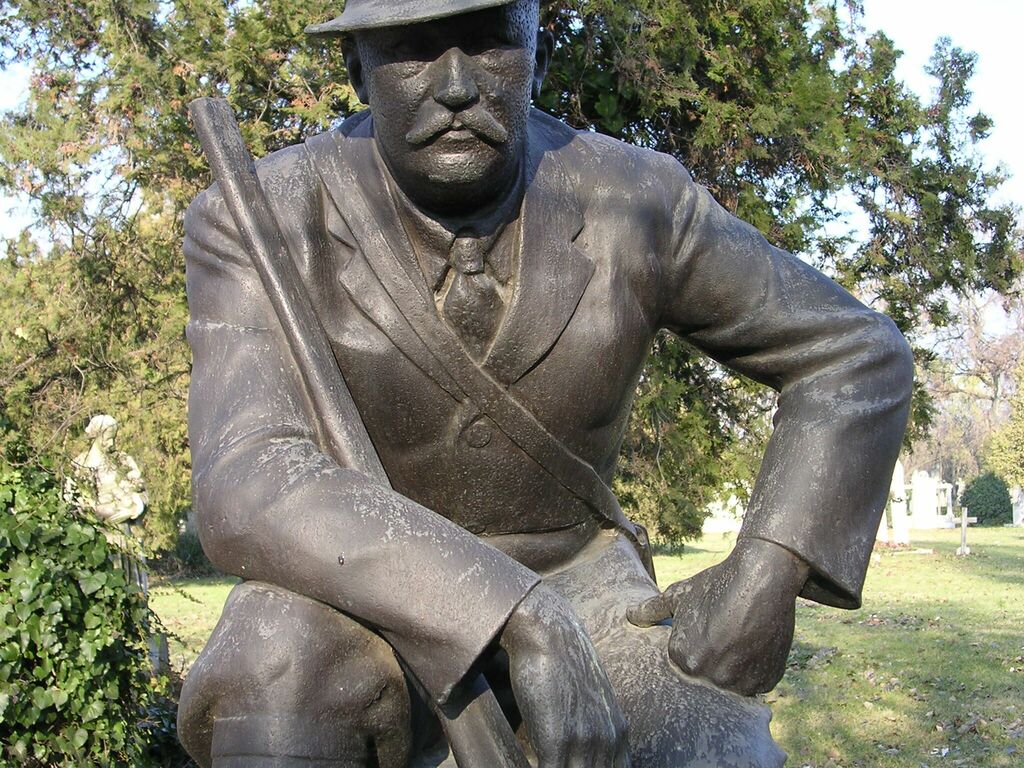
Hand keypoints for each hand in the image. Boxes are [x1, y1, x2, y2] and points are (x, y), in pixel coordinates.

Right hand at [500, 584, 629, 767]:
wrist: (548, 632)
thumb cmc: (562, 660)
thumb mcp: (592, 695)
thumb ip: (595, 722)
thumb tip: (581, 740)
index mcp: (619, 731)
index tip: (573, 765)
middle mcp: (607, 740)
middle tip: (556, 763)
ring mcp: (583, 742)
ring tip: (538, 762)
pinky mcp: (556, 742)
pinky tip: (525, 765)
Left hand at [626, 537, 809, 696]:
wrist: (762, 577)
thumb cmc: (717, 584)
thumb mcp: (679, 594)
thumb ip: (653, 610)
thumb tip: (630, 615)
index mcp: (683, 658)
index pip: (684, 663)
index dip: (695, 644)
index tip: (706, 629)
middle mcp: (710, 676)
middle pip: (708, 677)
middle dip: (713, 660)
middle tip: (724, 634)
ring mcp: (740, 682)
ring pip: (732, 685)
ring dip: (734, 668)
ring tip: (739, 639)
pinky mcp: (766, 681)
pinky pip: (755, 684)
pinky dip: (755, 670)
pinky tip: (755, 645)